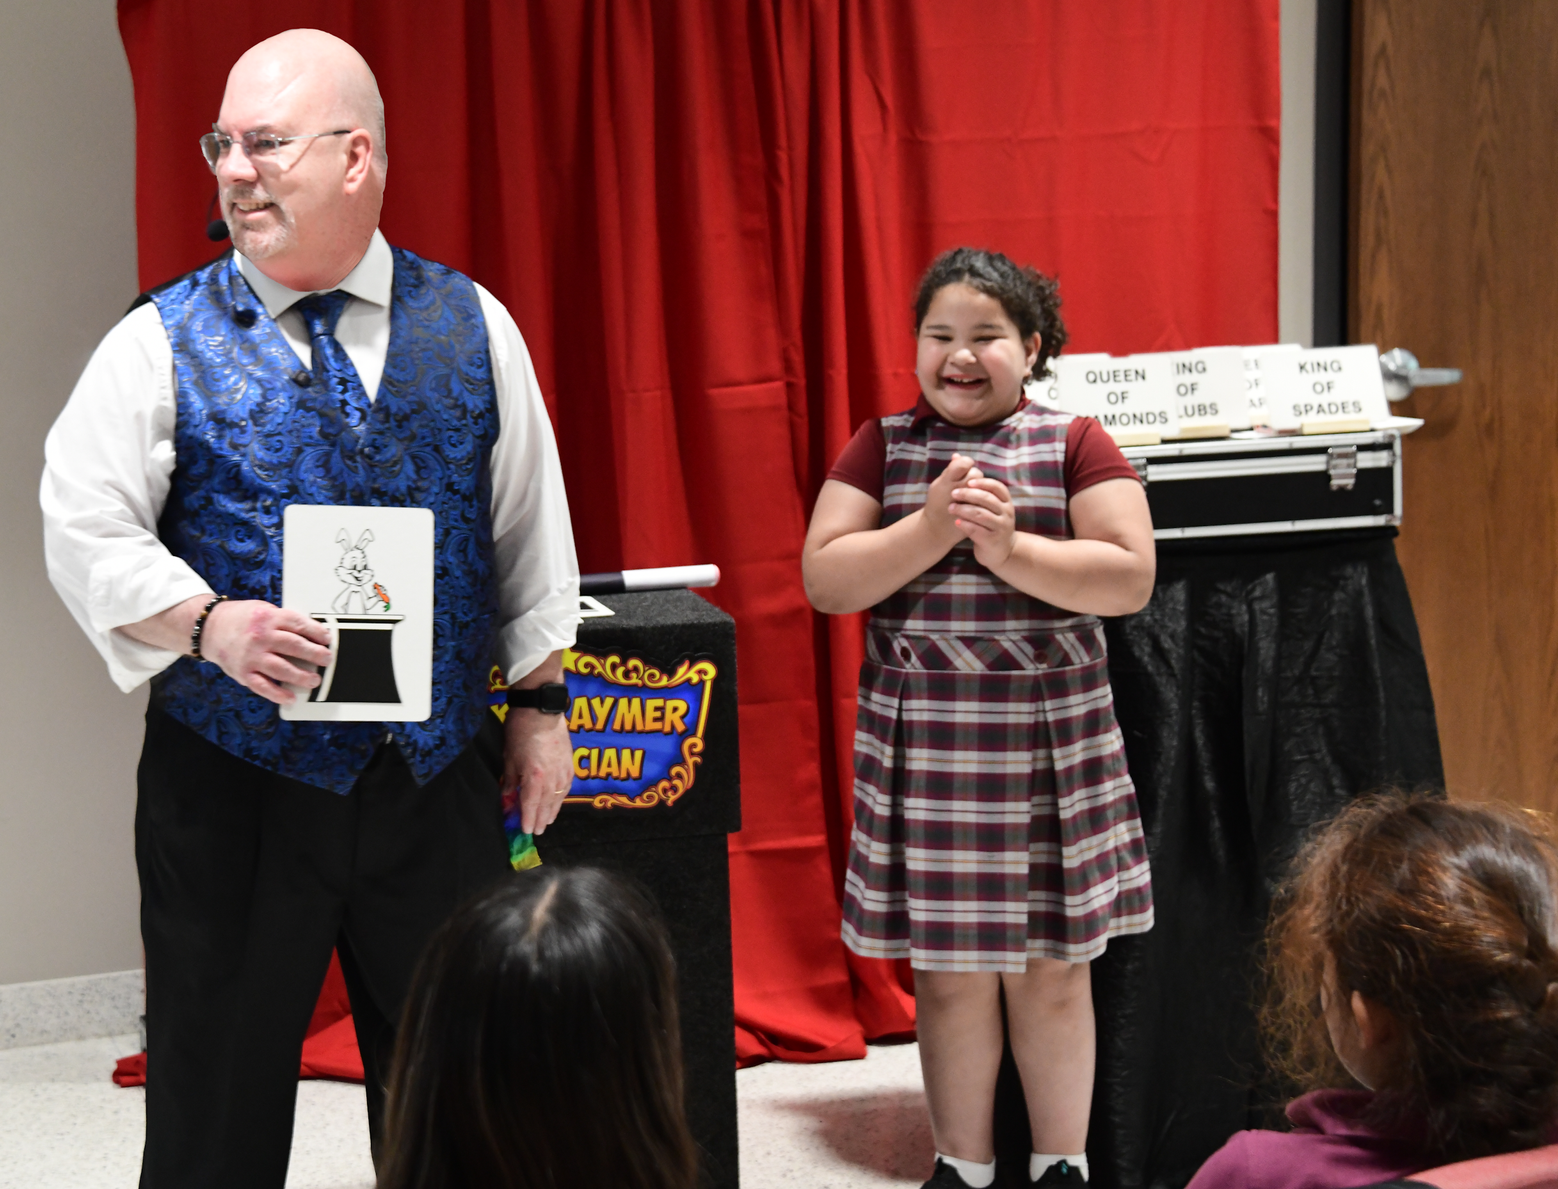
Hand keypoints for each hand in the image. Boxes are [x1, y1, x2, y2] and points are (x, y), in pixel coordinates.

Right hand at [200, 600, 333, 704]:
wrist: (209, 628)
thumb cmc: (242, 619)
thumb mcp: (264, 610)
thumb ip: (284, 621)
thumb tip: (312, 634)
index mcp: (268, 617)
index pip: (299, 625)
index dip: (317, 633)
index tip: (328, 639)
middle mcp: (260, 637)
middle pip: (294, 646)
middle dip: (315, 654)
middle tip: (327, 659)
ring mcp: (251, 656)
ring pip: (282, 669)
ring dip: (301, 677)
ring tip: (314, 680)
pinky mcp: (243, 673)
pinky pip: (263, 686)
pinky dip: (278, 694)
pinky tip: (290, 698)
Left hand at [504, 709, 574, 834]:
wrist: (542, 709)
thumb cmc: (520, 731)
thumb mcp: (509, 757)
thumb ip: (510, 779)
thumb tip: (509, 795)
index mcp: (535, 778)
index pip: (532, 805)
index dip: (529, 819)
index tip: (527, 831)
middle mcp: (552, 778)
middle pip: (547, 804)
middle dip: (542, 819)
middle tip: (538, 831)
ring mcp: (563, 770)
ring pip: (559, 797)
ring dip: (553, 810)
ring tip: (549, 821)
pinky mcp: (570, 762)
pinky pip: (566, 786)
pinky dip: (561, 797)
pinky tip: (558, 800)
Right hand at [922, 453, 976, 546]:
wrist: (936, 530)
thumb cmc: (937, 503)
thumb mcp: (939, 485)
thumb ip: (949, 470)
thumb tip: (957, 455)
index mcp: (945, 482)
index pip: (963, 464)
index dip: (965, 463)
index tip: (964, 468)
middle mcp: (956, 491)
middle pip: (975, 474)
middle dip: (974, 476)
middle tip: (968, 482)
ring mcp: (966, 503)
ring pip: (982, 487)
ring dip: (980, 487)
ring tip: (971, 493)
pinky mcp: (974, 514)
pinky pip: (985, 501)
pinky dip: (982, 499)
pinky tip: (976, 501)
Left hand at [951, 472, 1018, 567]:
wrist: (1000, 551)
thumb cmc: (990, 523)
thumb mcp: (989, 505)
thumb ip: (975, 485)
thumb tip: (956, 456)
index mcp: (1006, 502)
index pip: (997, 487)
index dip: (983, 483)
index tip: (968, 481)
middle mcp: (1006, 513)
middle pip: (987, 499)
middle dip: (968, 495)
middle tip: (953, 494)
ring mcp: (1001, 528)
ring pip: (981, 515)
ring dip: (963, 510)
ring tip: (951, 508)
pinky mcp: (992, 540)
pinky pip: (977, 530)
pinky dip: (965, 525)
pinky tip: (956, 522)